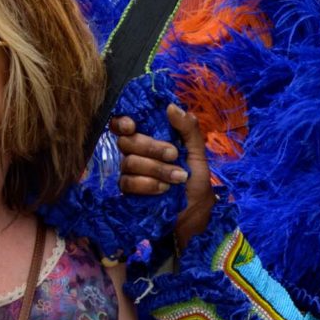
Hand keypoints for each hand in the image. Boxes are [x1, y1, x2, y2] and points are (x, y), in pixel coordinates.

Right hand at [116, 103, 214, 248]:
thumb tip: (170, 106)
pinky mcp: (128, 191)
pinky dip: (149, 184)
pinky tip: (164, 190)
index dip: (122, 122)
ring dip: (157, 169)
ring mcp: (130, 172)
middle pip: (127, 141)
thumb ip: (188, 129)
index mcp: (151, 138)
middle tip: (173, 155)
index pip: (124, 124)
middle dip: (152, 147)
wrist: (196, 213)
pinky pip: (128, 182)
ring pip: (129, 162)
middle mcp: (137, 153)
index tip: (132, 125)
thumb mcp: (198, 153)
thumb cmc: (196, 181)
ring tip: (178, 178)